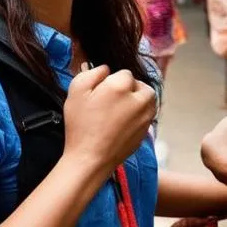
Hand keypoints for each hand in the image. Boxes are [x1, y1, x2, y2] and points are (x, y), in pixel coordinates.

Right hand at [63, 65, 156, 182]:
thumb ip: (92, 73)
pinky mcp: (146, 132)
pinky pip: (147, 117)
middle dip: (131, 89)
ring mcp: (145, 117)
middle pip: (142, 86)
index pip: (124, 73)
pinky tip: (122, 124)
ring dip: (139, 101)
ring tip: (121, 109)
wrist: (90, 158)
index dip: (112, 79)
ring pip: (149, 101)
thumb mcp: (76, 91)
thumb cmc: (81, 125)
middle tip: (114, 99)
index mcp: (121, 86)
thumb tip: (105, 69)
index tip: (102, 91)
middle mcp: (139, 99)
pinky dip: (139, 116)